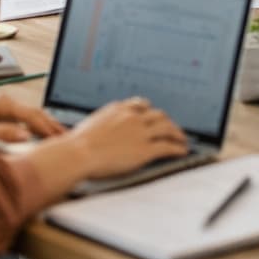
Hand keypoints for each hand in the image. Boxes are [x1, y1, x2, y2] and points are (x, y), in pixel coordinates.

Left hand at [0, 94, 65, 146]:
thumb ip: (3, 133)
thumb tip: (26, 136)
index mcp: (4, 105)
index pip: (34, 117)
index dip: (48, 128)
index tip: (61, 139)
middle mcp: (6, 102)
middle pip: (36, 113)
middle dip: (52, 125)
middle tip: (68, 137)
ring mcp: (2, 107)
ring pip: (30, 115)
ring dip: (44, 124)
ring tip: (58, 135)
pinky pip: (22, 118)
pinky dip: (34, 125)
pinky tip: (36, 132)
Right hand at [70, 97, 188, 178]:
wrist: (78, 153)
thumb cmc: (76, 144)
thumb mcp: (90, 124)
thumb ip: (102, 123)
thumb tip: (102, 130)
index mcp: (118, 109)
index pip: (141, 105)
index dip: (150, 111)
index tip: (154, 116)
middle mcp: (132, 117)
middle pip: (158, 115)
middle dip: (167, 122)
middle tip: (172, 129)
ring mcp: (140, 133)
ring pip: (167, 128)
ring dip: (177, 133)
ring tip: (182, 139)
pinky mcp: (144, 149)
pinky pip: (167, 146)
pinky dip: (178, 148)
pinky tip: (182, 150)